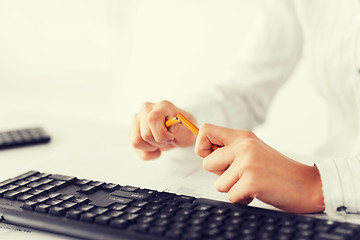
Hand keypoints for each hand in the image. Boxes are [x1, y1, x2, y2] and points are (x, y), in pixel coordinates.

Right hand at [131, 100, 196, 159]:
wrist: (181, 133)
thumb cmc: (184, 130)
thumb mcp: (188, 131)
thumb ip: (178, 128)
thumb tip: (168, 127)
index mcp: (162, 106)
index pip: (153, 119)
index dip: (162, 134)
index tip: (171, 136)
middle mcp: (147, 109)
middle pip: (146, 134)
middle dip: (158, 143)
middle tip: (167, 140)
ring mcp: (138, 118)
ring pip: (136, 141)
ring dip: (151, 147)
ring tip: (160, 142)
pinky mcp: (133, 129)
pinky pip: (135, 147)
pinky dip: (146, 152)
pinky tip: (155, 147)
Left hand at [195, 124, 324, 212]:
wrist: (309, 184)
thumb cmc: (279, 170)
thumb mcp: (254, 151)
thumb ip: (231, 150)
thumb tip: (204, 154)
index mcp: (243, 136)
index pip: (206, 130)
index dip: (202, 146)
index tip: (212, 157)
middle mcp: (244, 146)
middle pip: (207, 162)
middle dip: (220, 174)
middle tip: (241, 175)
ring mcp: (247, 163)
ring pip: (218, 183)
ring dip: (233, 189)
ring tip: (253, 183)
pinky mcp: (251, 181)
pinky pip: (231, 196)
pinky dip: (243, 199)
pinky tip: (258, 192)